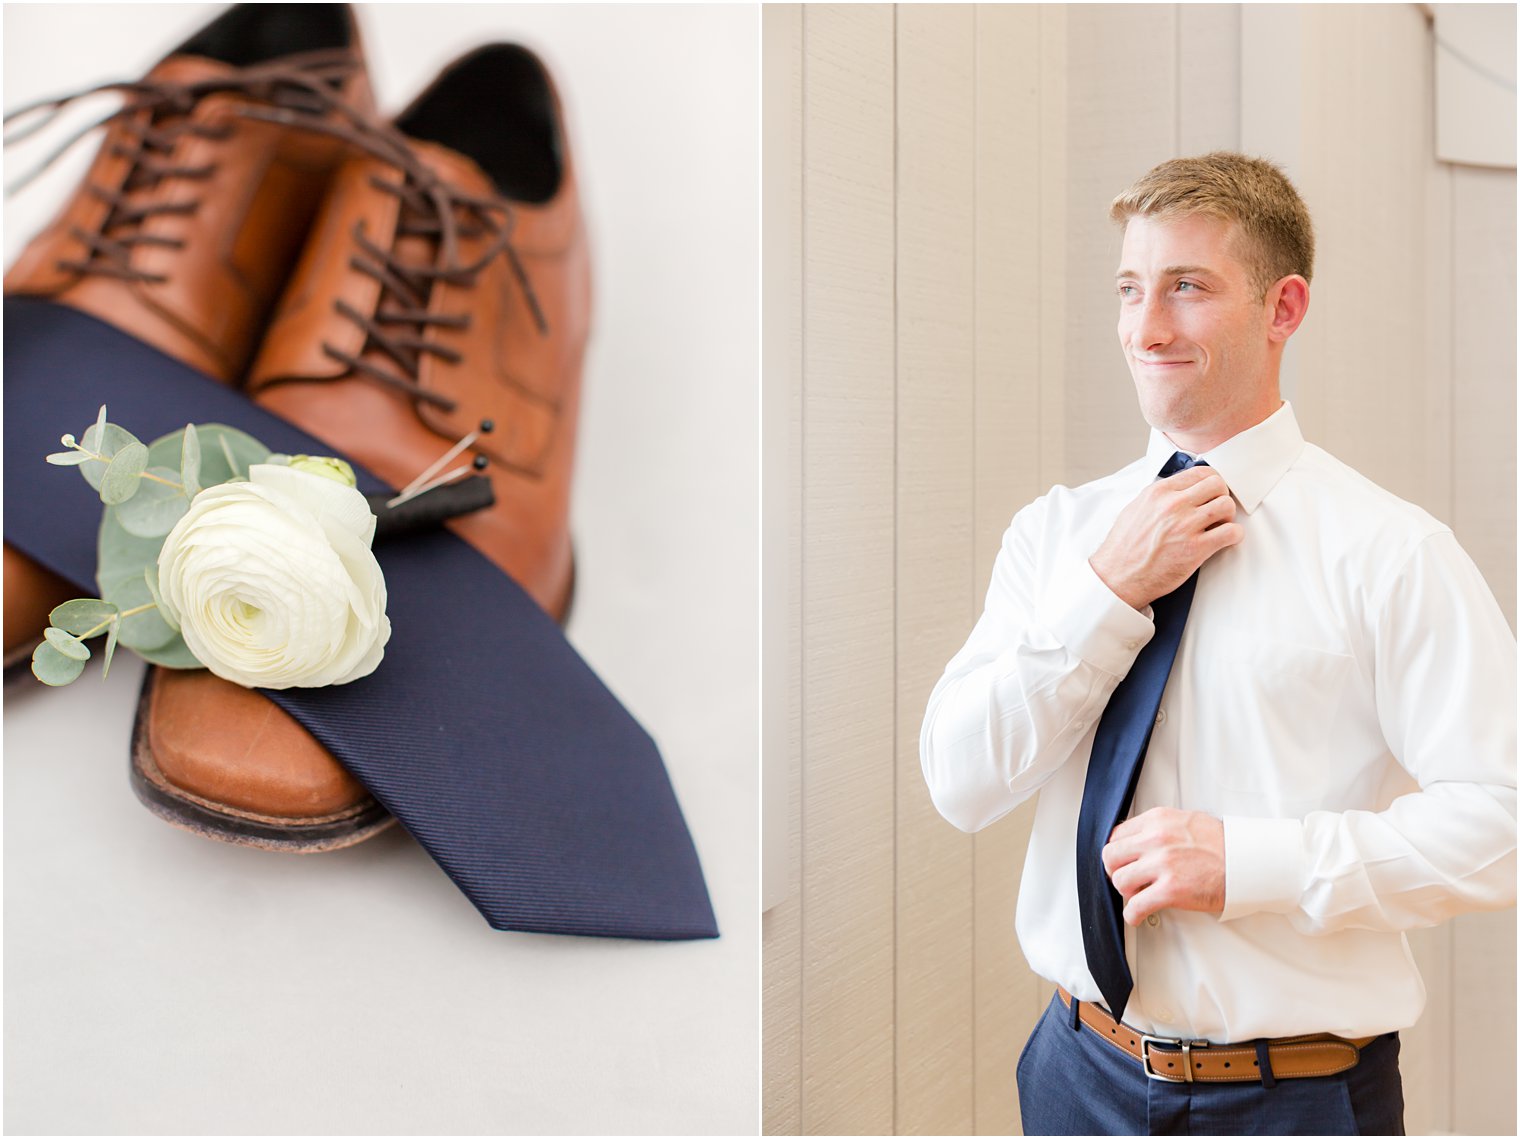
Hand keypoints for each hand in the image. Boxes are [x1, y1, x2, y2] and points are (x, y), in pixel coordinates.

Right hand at [1089, 468, 1241, 609]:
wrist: (1118, 577)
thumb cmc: (1124, 548)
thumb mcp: (1135, 510)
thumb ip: (1158, 497)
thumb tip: (1178, 491)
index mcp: (1158, 493)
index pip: (1199, 472)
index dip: (1210, 482)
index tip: (1211, 493)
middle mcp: (1173, 505)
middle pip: (1217, 484)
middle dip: (1221, 496)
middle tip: (1217, 510)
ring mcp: (1185, 526)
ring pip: (1227, 505)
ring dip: (1228, 516)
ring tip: (1219, 526)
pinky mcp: (1196, 549)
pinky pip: (1231, 532)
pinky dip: (1234, 536)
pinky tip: (1225, 540)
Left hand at [1102, 807, 1224, 924]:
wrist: (1247, 862)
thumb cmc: (1221, 844)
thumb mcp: (1185, 820)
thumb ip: (1159, 827)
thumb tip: (1138, 839)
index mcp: (1157, 820)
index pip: (1117, 835)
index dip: (1119, 852)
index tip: (1124, 862)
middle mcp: (1156, 839)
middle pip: (1111, 857)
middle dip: (1116, 871)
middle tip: (1128, 880)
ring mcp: (1163, 864)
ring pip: (1120, 881)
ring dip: (1127, 892)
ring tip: (1138, 896)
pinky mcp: (1171, 890)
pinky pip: (1136, 906)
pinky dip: (1133, 915)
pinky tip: (1138, 916)